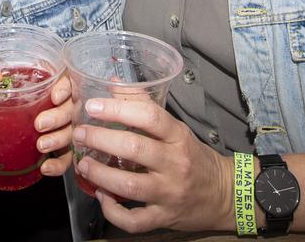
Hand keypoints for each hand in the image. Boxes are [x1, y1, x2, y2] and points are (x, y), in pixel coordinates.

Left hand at [0, 73, 72, 176]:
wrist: (19, 114)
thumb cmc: (15, 96)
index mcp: (51, 85)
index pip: (67, 82)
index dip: (64, 88)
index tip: (54, 96)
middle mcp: (62, 105)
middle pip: (70, 109)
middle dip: (57, 117)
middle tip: (39, 124)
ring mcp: (64, 127)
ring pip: (70, 133)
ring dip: (57, 140)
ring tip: (41, 146)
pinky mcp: (60, 148)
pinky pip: (65, 158)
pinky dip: (58, 165)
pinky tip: (45, 167)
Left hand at [72, 98, 233, 234]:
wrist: (224, 194)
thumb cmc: (194, 156)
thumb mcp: (176, 129)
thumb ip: (145, 106)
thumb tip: (114, 84)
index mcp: (178, 137)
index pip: (149, 116)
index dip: (118, 109)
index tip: (93, 106)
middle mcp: (175, 163)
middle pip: (134, 149)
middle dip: (100, 140)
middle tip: (80, 134)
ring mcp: (169, 193)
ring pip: (129, 185)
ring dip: (100, 174)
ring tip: (83, 164)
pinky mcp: (164, 218)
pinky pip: (134, 220)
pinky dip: (112, 211)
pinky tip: (101, 196)